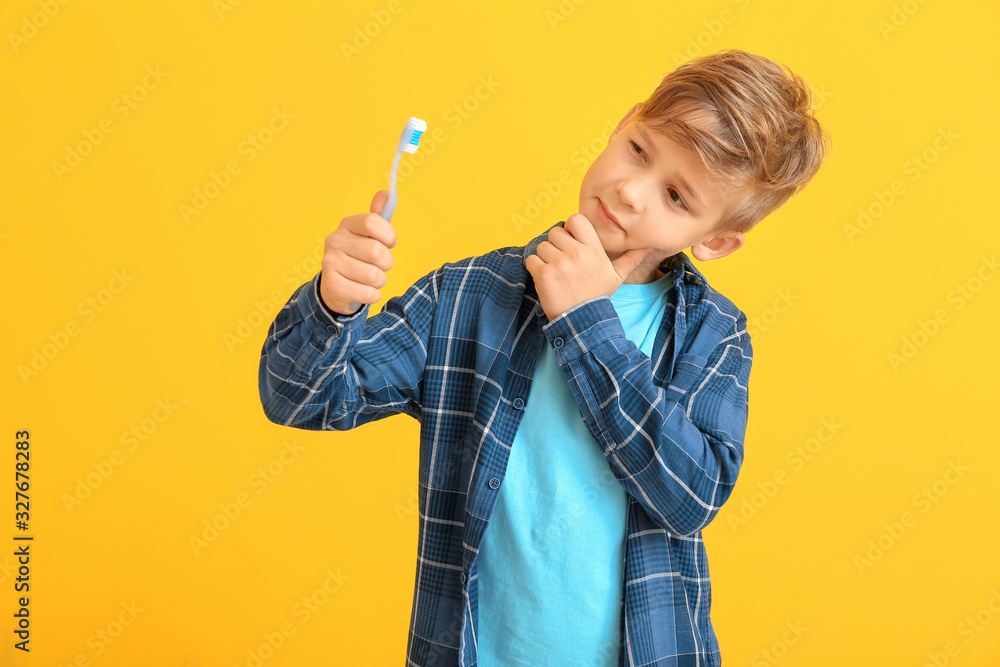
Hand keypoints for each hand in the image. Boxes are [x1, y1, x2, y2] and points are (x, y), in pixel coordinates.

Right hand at [319, 190, 397, 315]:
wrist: (336, 287)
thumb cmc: (358, 257)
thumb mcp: (368, 236)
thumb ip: (378, 217)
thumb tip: (386, 193)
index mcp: (347, 225)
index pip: (372, 222)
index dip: (388, 235)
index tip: (389, 243)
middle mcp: (335, 241)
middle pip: (377, 252)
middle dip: (386, 263)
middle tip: (379, 265)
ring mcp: (331, 263)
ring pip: (374, 276)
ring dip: (379, 281)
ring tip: (370, 279)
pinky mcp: (332, 286)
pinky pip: (368, 294)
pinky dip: (372, 295)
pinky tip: (363, 290)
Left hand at [525, 213, 652, 320]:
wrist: (583, 320)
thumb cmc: (597, 296)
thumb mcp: (617, 277)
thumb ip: (630, 259)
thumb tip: (648, 246)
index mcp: (593, 250)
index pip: (575, 220)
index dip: (570, 228)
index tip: (571, 242)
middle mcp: (577, 253)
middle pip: (555, 232)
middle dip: (556, 245)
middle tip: (562, 261)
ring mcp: (559, 264)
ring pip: (542, 246)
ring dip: (544, 257)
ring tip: (555, 272)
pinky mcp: (544, 274)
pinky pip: (531, 259)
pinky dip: (534, 267)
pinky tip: (546, 278)